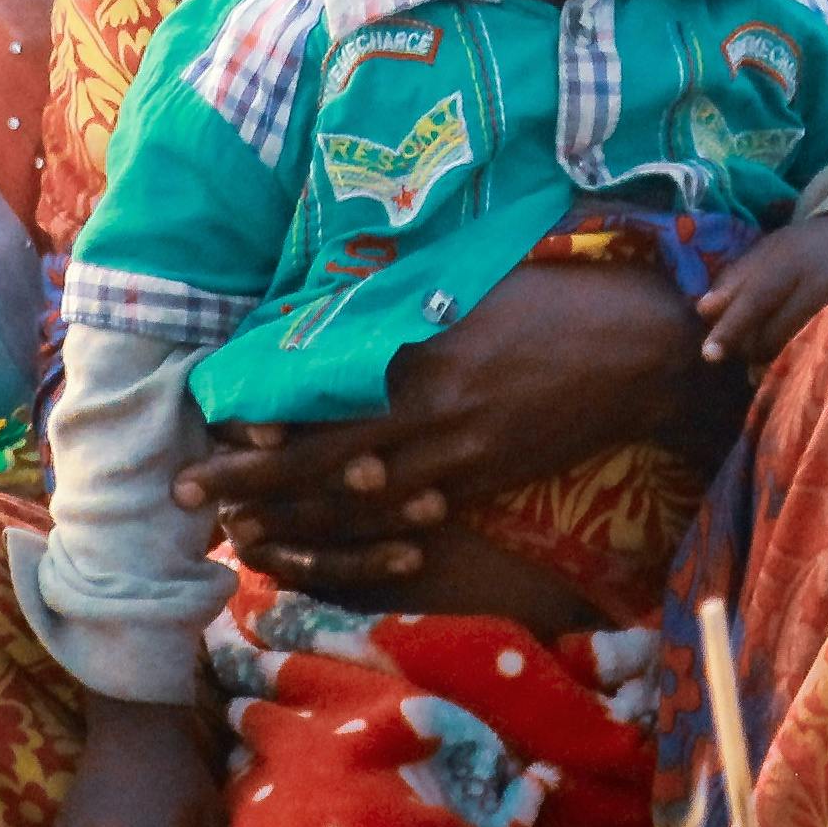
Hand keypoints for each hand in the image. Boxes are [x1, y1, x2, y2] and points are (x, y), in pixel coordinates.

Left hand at [175, 260, 742, 588]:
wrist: (639, 353)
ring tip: (241, 534)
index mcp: (421, 355)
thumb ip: (402, 300)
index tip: (211, 425)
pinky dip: (365, 533)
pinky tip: (329, 544)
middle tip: (188, 498)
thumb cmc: (554, 299)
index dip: (263, 418)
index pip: (322, 393)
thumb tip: (336, 303)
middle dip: (250, 482)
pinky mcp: (485, 482)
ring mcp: (459, 457)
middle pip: (320, 459)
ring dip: (294, 521)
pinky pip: (412, 516)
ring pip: (357, 501)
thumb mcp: (470, 282)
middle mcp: (430, 414)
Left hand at [692, 208, 827, 376]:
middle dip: (749, 348)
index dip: (732, 328)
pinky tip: (790, 361)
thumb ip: (736, 278)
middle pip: (773, 331)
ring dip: (771, 360)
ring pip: (794, 349)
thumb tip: (703, 310)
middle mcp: (822, 281)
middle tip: (742, 351)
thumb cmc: (809, 247)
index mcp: (793, 258)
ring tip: (763, 357)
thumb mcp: (772, 250)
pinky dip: (797, 362)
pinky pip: (819, 355)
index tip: (709, 354)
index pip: (757, 298)